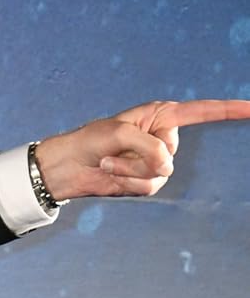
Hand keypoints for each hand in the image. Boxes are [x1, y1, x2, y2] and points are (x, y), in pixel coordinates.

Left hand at [34, 99, 249, 200]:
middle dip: (141, 155)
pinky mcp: (147, 181)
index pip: (202, 112)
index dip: (229, 111)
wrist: (68, 166)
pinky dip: (127, 182)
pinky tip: (110, 173)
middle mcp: (163, 137)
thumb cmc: (90, 140)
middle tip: (115, 149)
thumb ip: (149, 147)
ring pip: (161, 173)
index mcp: (161, 115)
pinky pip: (150, 187)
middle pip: (172, 152)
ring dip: (129, 171)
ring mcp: (156, 161)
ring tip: (109, 162)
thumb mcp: (119, 134)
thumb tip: (166, 166)